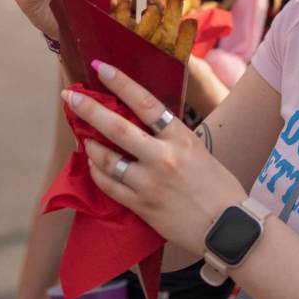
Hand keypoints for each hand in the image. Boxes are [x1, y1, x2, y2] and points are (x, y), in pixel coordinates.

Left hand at [65, 61, 246, 253]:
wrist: (230, 229)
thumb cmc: (219, 188)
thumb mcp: (199, 151)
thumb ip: (171, 136)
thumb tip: (144, 121)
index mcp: (181, 138)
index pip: (146, 103)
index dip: (121, 82)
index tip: (101, 68)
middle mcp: (163, 157)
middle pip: (117, 128)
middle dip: (89, 109)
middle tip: (69, 96)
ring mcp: (150, 183)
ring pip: (107, 159)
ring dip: (91, 145)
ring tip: (84, 137)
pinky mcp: (142, 206)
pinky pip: (109, 186)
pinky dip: (98, 172)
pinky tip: (94, 165)